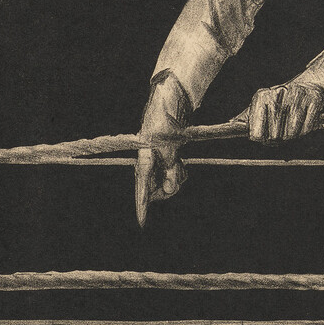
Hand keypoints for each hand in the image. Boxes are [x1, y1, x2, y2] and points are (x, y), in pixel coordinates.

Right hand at [134, 75, 190, 226]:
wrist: (170, 102)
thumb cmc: (165, 121)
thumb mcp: (169, 145)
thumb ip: (170, 168)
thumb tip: (169, 190)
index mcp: (144, 160)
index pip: (142, 188)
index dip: (142, 206)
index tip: (142, 222)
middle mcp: (148, 163)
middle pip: (156, 188)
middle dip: (169, 186)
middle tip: (179, 173)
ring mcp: (156, 161)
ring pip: (165, 182)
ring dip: (175, 179)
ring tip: (182, 166)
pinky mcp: (165, 158)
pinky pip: (171, 174)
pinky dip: (177, 173)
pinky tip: (182, 165)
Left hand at [246, 80, 323, 143]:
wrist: (308, 87)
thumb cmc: (279, 101)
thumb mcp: (260, 106)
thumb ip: (245, 117)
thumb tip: (231, 123)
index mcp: (261, 97)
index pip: (256, 132)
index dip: (260, 138)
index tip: (263, 136)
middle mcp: (278, 94)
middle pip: (274, 136)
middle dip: (277, 139)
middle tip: (279, 133)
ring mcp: (297, 97)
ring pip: (291, 134)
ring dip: (291, 136)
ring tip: (290, 127)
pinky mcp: (314, 100)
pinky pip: (306, 129)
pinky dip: (304, 131)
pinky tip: (302, 123)